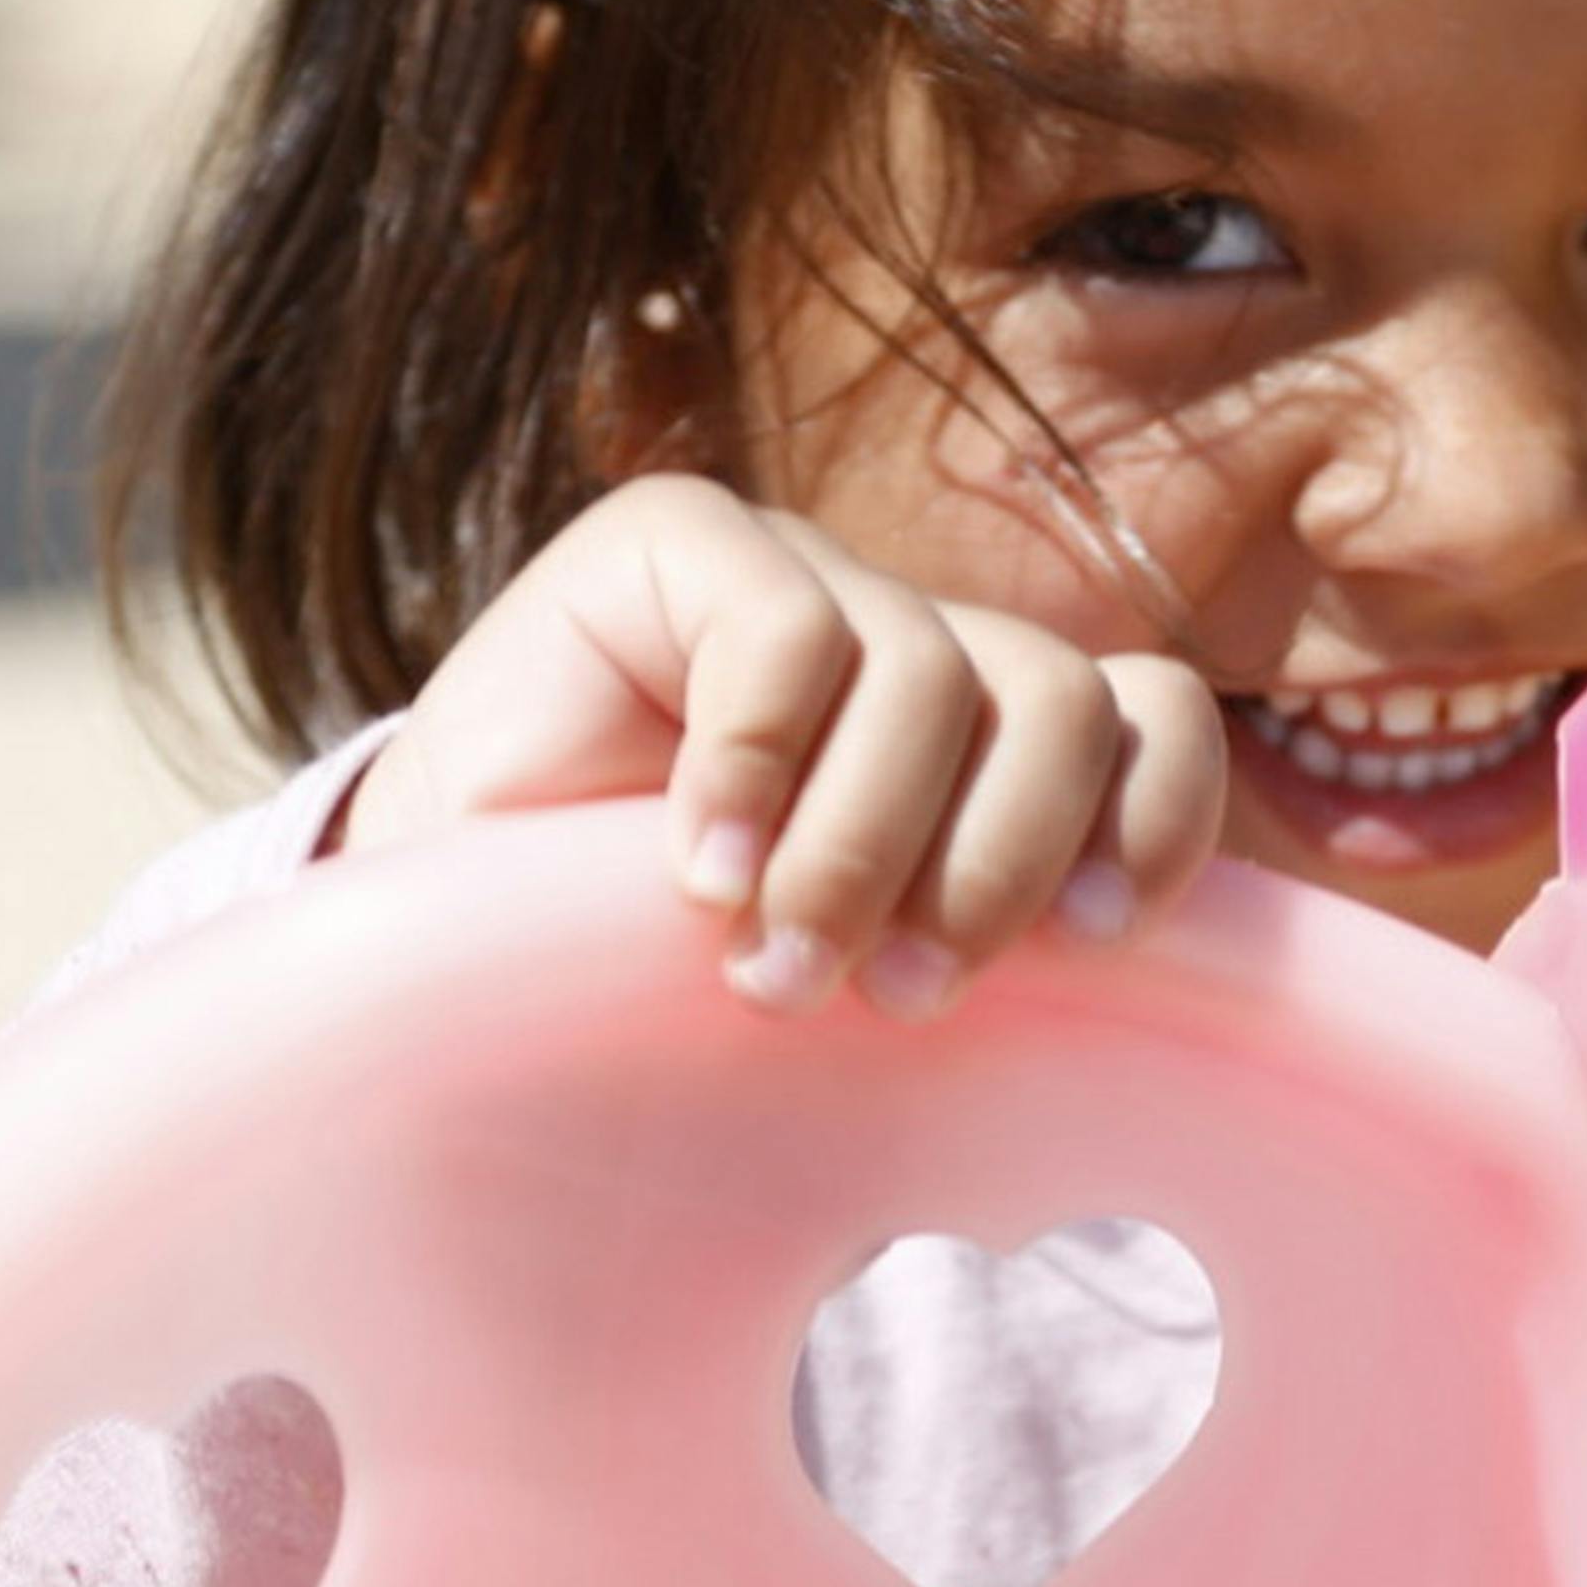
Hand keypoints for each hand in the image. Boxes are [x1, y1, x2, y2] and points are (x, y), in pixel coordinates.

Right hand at [325, 475, 1231, 1012]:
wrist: (432, 968)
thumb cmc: (656, 1006)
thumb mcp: (848, 1003)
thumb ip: (970, 980)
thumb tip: (1142, 1039)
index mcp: (983, 747)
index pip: (1146, 719)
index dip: (1154, 815)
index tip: (1097, 943)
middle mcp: (908, 647)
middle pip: (1061, 698)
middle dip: (998, 864)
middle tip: (900, 1000)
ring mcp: (799, 584)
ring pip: (933, 670)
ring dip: (862, 845)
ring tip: (771, 969)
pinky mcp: (677, 547)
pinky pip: (783, 620)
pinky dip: (757, 760)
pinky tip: (697, 873)